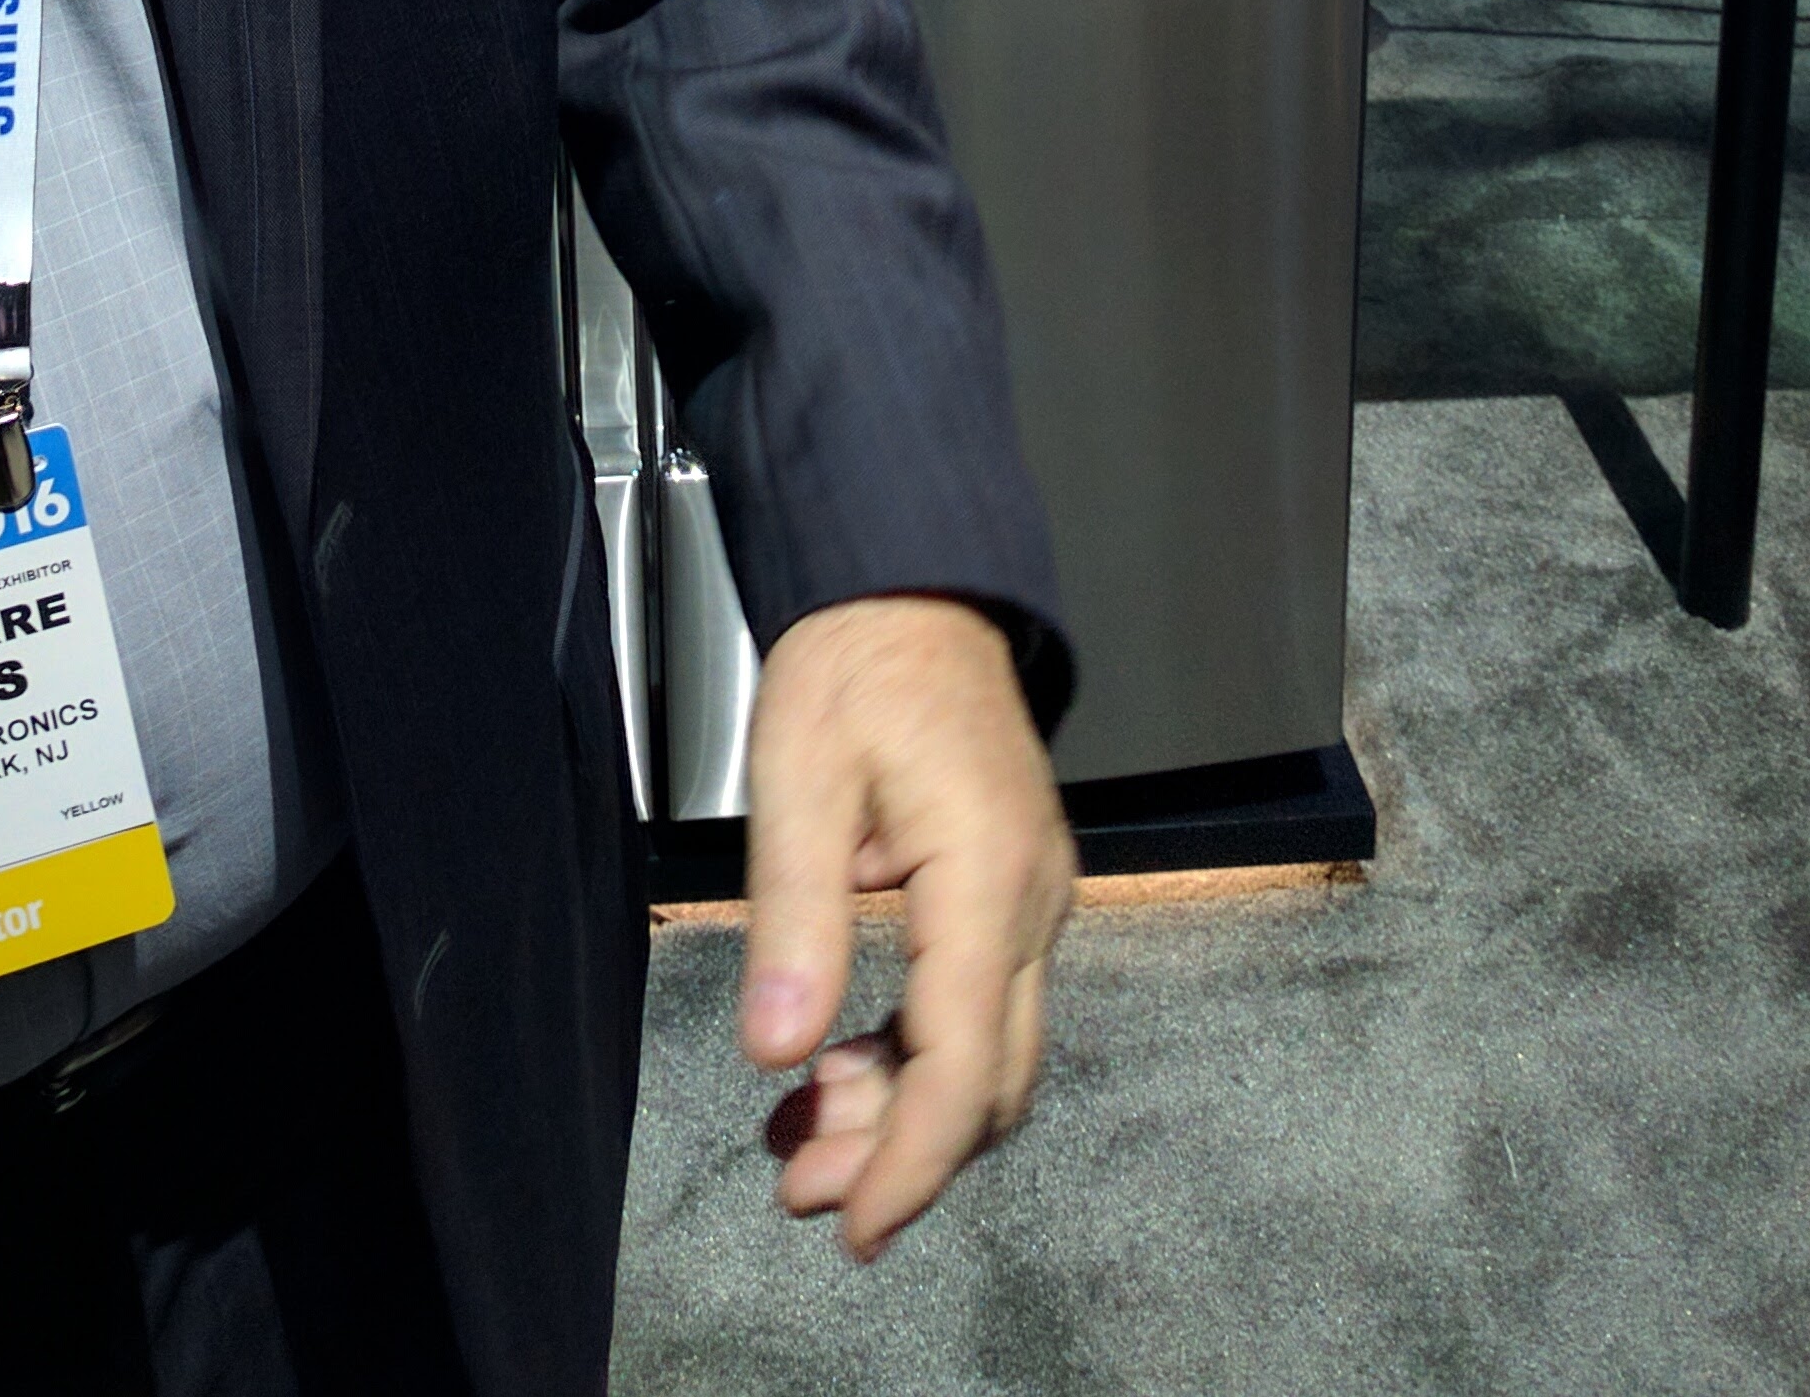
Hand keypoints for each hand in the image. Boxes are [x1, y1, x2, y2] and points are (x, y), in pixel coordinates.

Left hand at [737, 593, 1074, 1260]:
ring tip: (801, 1135)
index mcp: (986, 876)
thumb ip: (791, 919)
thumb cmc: (857, 658)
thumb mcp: (799, 774)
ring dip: (903, 1110)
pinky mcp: (1012, 888)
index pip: (964, 1064)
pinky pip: (981, 1004)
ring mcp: (1032, 895)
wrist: (914, 582)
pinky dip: (916, 1054)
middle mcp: (1032, 899)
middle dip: (900, 1154)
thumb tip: (776, 1051)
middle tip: (800, 1188)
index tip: (853, 1226)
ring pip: (989, 1052)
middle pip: (990, 1079)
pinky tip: (843, 1066)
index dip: (911, 1163)